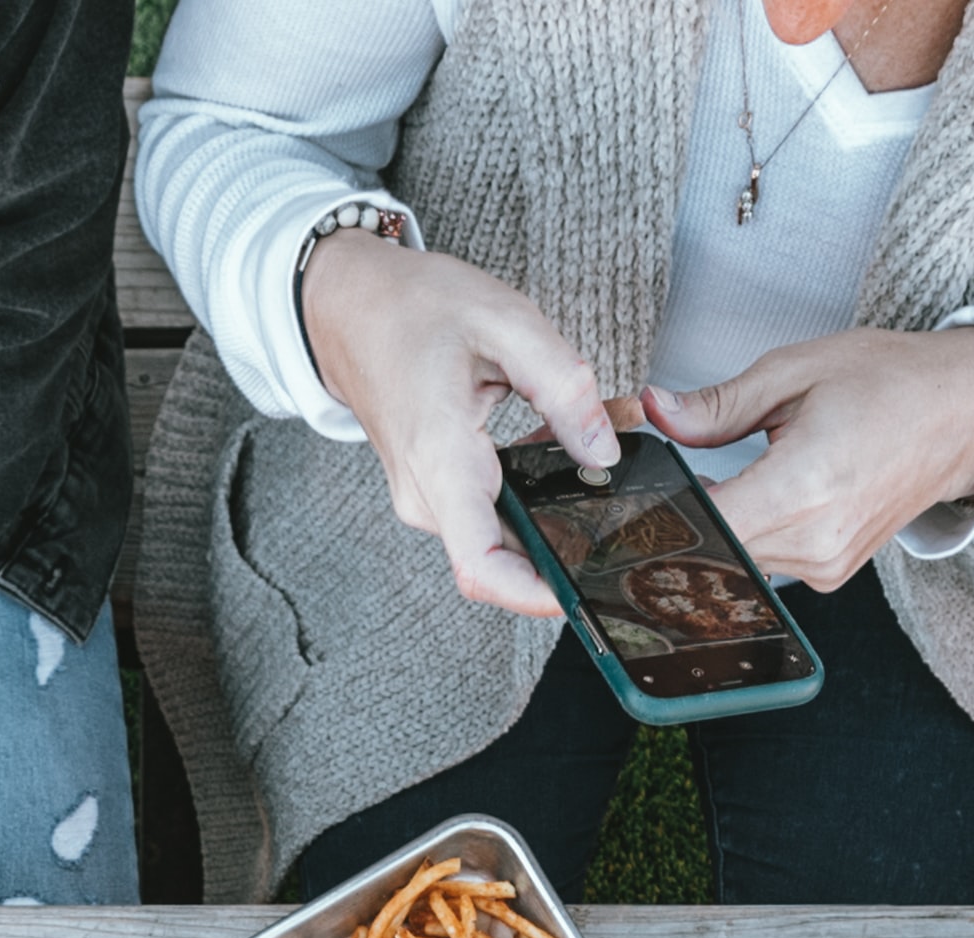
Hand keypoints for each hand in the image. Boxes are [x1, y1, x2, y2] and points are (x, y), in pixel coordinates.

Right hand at [297, 228, 620, 619]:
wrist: (348, 306)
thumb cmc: (412, 308)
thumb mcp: (504, 321)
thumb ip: (563, 386)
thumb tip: (605, 454)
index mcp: (439, 458)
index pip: (481, 567)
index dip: (536, 595)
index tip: (584, 591)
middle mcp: (427, 495)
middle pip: (504, 559)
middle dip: (568, 536)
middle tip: (626, 498)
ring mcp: (428, 499)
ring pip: (503, 537)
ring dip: (554, 510)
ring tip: (598, 453)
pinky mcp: (435, 492)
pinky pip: (491, 513)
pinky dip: (532, 491)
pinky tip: (560, 449)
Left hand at [649, 326, 973, 593]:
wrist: (965, 414)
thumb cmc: (890, 382)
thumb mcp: (794, 371)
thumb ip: (717, 404)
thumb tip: (655, 411)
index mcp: (805, 484)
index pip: (705, 524)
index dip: (658, 514)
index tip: (631, 497)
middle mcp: (816, 540)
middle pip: (713, 548)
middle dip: (682, 517)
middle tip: (667, 482)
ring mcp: (825, 564)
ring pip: (734, 560)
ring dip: (715, 528)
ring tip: (719, 482)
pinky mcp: (830, 573)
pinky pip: (764, 563)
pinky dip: (747, 536)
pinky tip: (753, 501)